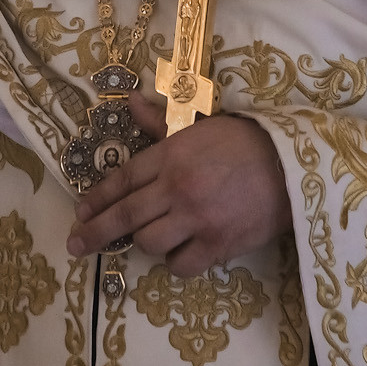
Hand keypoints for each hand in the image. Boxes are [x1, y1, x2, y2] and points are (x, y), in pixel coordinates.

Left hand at [66, 92, 291, 276]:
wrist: (290, 165)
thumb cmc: (244, 142)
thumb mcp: (199, 125)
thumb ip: (161, 122)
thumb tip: (130, 100)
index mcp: (171, 155)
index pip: (123, 178)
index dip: (98, 197)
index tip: (80, 211)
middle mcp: (177, 187)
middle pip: (126, 215)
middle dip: (96, 232)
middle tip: (76, 246)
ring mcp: (196, 218)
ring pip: (150, 242)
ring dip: (147, 242)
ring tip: (156, 235)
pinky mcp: (217, 244)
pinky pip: (181, 265)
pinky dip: (177, 262)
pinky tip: (182, 251)